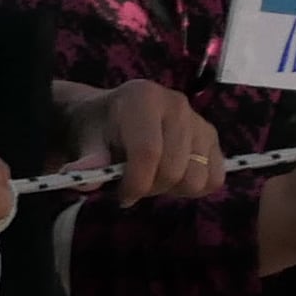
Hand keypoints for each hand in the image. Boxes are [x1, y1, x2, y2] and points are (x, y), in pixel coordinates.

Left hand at [78, 79, 226, 203]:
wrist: (112, 115)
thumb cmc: (97, 128)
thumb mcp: (85, 141)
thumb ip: (87, 161)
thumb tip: (80, 178)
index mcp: (143, 99)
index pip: (148, 152)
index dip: (136, 183)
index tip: (121, 196)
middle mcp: (177, 104)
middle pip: (175, 170)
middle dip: (151, 188)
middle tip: (132, 185)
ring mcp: (199, 120)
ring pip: (198, 178)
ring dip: (172, 189)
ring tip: (152, 178)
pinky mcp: (212, 137)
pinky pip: (215, 178)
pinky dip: (194, 187)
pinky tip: (172, 177)